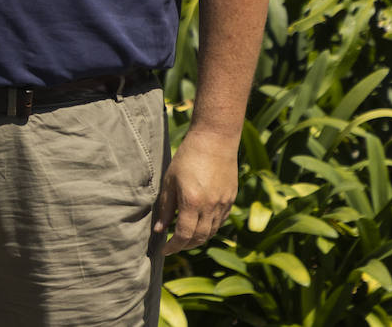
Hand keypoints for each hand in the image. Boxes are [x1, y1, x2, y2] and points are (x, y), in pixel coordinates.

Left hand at [153, 128, 238, 254]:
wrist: (215, 141)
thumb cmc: (187, 157)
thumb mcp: (170, 180)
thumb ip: (166, 208)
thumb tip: (160, 230)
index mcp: (192, 202)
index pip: (184, 235)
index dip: (173, 246)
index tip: (164, 250)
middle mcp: (211, 206)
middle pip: (199, 238)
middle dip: (185, 246)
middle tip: (173, 246)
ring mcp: (223, 204)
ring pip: (211, 232)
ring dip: (198, 239)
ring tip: (185, 237)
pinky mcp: (231, 199)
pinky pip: (220, 222)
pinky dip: (209, 228)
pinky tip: (200, 223)